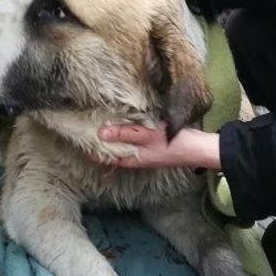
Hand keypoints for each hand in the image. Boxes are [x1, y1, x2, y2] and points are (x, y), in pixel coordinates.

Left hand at [97, 124, 220, 169]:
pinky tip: (123, 118)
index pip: (103, 156)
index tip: (78, 132)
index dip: (90, 147)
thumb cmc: (171, 143)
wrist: (197, 148)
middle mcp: (134, 157)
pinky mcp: (150, 143)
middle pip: (111, 149)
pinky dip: (124, 130)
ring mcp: (142, 150)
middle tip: (85, 119)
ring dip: (112, 133)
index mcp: (130, 159)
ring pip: (121, 143)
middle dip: (99, 138)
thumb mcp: (146, 136)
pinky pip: (131, 138)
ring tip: (99, 116)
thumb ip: (124, 133)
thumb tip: (100, 132)